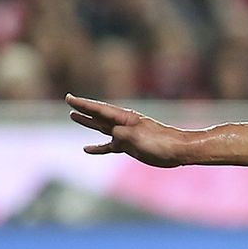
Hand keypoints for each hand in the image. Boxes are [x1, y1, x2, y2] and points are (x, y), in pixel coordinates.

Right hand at [66, 94, 187, 167]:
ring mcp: (126, 135)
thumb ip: (119, 135)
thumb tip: (112, 138)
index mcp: (125, 118)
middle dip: (84, 109)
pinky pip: (109, 146)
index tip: (69, 98)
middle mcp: (124, 124)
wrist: (179, 150)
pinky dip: (98, 147)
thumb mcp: (136, 137)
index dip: (83, 104)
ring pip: (102, 128)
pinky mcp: (130, 146)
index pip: (99, 109)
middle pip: (98, 115)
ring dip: (88, 123)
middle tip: (69, 101)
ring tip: (73, 117)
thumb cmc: (160, 142)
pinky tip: (87, 149)